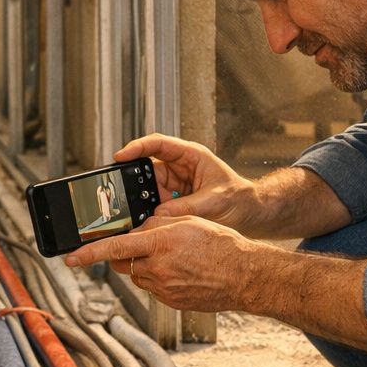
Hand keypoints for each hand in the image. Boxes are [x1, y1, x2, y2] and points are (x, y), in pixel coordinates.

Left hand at [65, 214, 262, 312]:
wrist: (244, 276)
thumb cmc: (220, 245)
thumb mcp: (187, 222)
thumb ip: (156, 224)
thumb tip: (137, 230)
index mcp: (160, 244)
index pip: (114, 248)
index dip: (88, 253)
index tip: (69, 258)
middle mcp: (157, 268)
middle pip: (122, 263)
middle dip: (123, 254)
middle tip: (142, 244)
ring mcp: (163, 288)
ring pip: (137, 275)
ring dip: (144, 265)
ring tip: (173, 257)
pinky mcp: (170, 301)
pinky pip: (153, 287)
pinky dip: (159, 278)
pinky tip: (180, 271)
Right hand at [116, 134, 262, 233]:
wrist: (249, 213)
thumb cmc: (238, 198)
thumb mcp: (214, 201)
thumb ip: (187, 207)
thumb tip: (160, 215)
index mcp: (190, 155)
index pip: (158, 144)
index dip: (137, 147)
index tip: (120, 156)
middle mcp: (178, 166)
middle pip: (146, 167)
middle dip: (131, 178)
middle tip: (117, 189)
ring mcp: (173, 184)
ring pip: (146, 188)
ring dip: (138, 199)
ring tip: (129, 211)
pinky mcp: (171, 201)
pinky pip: (152, 204)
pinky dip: (145, 212)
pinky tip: (141, 221)